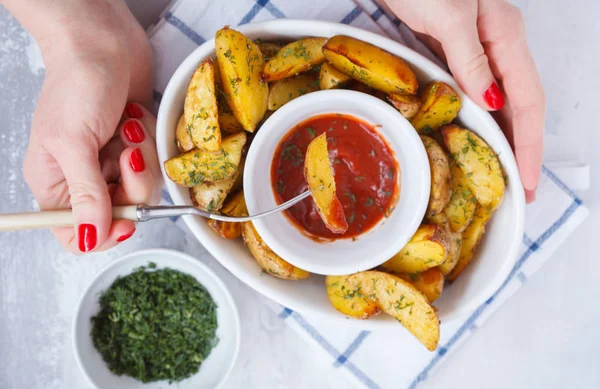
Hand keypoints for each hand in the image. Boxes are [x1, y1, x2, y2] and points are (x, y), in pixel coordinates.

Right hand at [6, 0, 161, 252]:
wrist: (103, 42)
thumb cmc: (77, 85)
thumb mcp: (73, 143)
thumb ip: (86, 194)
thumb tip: (90, 238)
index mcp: (56, 183)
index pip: (76, 234)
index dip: (104, 233)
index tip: (125, 218)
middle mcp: (85, 177)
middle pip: (120, 213)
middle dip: (132, 185)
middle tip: (127, 154)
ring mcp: (112, 163)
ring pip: (143, 189)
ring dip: (143, 157)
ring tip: (128, 127)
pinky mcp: (136, 147)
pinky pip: (156, 165)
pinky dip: (150, 141)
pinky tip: (135, 118)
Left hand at [385, 0, 544, 201]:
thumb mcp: (450, 18)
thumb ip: (472, 61)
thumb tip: (492, 104)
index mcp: (505, 36)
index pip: (527, 102)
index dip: (527, 146)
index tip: (525, 182)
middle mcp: (495, 44)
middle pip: (517, 107)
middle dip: (518, 150)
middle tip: (516, 191)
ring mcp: (473, 47)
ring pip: (495, 102)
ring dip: (498, 138)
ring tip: (497, 174)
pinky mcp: (449, 49)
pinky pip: (470, 92)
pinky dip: (473, 118)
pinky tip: (469, 135)